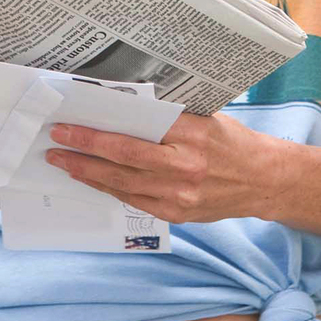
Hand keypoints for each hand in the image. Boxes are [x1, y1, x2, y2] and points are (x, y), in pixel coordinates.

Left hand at [44, 113, 292, 224]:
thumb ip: (168, 116)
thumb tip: (120, 106)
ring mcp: (182, 195)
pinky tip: (92, 179)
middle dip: (85, 150)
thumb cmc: (232, 141)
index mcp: (193, 134)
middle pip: (124, 159)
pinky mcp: (179, 214)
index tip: (71, 123)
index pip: (136, 131)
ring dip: (89, 173)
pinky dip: (110, 189)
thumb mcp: (206, 116)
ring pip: (124, 184)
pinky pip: (135, 201)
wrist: (264, 181)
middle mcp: (186, 167)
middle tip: (56, 142)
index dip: (99, 131)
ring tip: (64, 162)